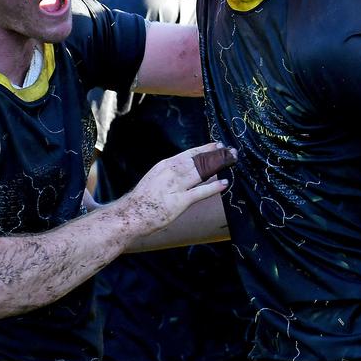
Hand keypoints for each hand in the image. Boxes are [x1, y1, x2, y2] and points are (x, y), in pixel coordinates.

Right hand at [122, 142, 236, 233]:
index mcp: (165, 165)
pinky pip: (199, 192)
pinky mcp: (178, 202)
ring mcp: (174, 187)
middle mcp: (170, 173)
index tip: (218, 145)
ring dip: (217, 166)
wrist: (130, 215)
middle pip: (197, 161)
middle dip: (215, 155)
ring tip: (231, 161)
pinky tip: (224, 183)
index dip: (205, 149)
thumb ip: (170, 173)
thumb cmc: (142, 200)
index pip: (189, 154)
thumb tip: (186, 170)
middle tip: (231, 151)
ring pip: (200, 172)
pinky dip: (213, 187)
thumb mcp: (155, 178)